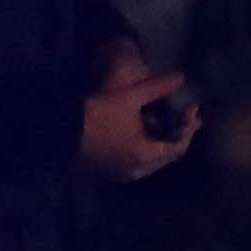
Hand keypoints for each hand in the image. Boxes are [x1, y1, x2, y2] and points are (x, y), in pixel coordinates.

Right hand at [79, 48, 196, 184]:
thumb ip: (156, 88)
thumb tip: (180, 77)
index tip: (194, 108)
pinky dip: (144, 147)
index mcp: (145, 156)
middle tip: (186, 116)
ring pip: (150, 160)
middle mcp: (136, 170)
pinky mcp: (107, 170)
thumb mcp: (128, 97)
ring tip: (165, 123)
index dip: (189, 127)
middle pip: (166, 156)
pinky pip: (135, 160)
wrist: (57, 132)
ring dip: (160, 142)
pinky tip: (142, 132)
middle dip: (177, 135)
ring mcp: (120, 173)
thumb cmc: (96, 116)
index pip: (178, 147)